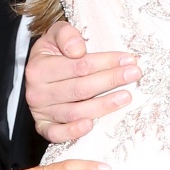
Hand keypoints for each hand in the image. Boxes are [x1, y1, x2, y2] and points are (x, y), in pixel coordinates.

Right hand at [25, 20, 138, 144]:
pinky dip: (73, 131)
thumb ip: (66, 34)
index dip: (105, 62)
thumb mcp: (55, 35)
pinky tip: (91, 125)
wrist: (35, 75)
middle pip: (80, 88)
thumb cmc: (52, 54)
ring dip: (102, 105)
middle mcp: (37, 92)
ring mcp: (40, 112)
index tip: (128, 60)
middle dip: (110, 81)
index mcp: (39, 68)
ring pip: (75, 111)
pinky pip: (57, 134)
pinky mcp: (44, 127)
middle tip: (134, 75)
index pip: (78, 66)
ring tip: (125, 97)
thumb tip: (78, 50)